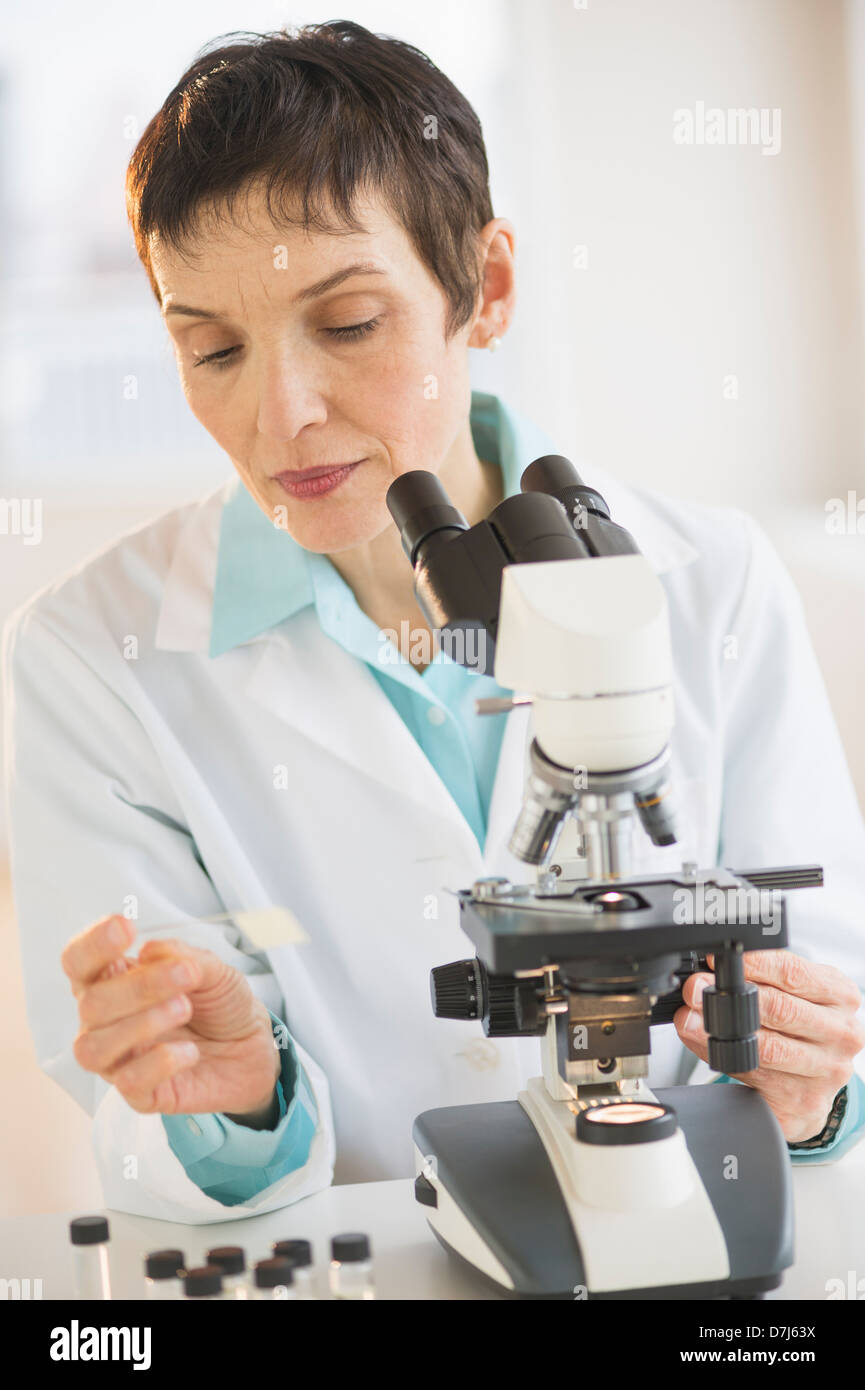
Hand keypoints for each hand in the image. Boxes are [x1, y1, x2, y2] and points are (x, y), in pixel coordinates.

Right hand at [63, 915, 280, 1121]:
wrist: (253, 1045)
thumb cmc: (219, 1001)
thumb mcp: (212, 968)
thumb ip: (182, 956)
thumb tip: (149, 951)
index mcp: (114, 981)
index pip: (78, 962)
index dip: (93, 944)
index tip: (126, 926)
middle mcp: (106, 1021)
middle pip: (90, 1004)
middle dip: (138, 986)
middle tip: (186, 975)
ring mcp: (119, 1059)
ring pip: (94, 1048)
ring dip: (140, 1024)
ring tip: (184, 1008)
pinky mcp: (140, 1094)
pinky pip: (128, 1083)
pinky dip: (160, 1062)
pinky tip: (189, 1050)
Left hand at [674, 949, 864, 1141]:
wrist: (815, 1082)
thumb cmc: (799, 1029)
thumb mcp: (794, 994)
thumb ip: (759, 979)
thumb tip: (707, 975)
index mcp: (840, 996)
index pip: (792, 972)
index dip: (750, 964)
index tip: (717, 961)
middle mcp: (840, 1033)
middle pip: (781, 1010)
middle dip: (731, 997)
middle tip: (695, 990)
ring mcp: (826, 1072)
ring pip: (768, 1048)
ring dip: (721, 1031)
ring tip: (690, 1020)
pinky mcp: (804, 1103)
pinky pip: (755, 1077)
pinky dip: (724, 1059)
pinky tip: (707, 1047)